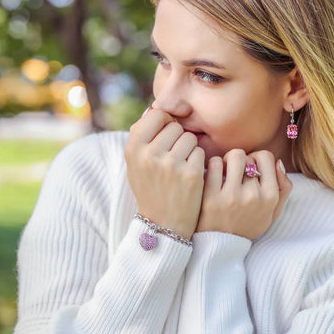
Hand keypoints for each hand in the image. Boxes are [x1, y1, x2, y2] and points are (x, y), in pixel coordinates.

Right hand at [124, 107, 205, 239]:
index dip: (165, 122)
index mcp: (133, 148)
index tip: (167, 135)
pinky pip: (200, 153)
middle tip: (174, 157)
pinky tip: (190, 176)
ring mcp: (171, 164)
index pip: (156, 115)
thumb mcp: (136, 163)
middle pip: (175, 126)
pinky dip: (198, 162)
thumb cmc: (151, 188)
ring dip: (190, 149)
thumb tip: (155, 109)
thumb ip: (143, 136)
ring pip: (190, 138)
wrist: (163, 224)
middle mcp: (150, 154)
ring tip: (181, 166)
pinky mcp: (191, 174)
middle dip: (178, 138)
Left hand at [196, 149, 292, 239]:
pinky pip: (215, 165)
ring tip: (224, 172)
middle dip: (240, 161)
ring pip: (233, 157)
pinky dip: (213, 167)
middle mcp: (253, 196)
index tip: (249, 169)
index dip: (256, 159)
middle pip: (247, 156)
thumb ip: (283, 188)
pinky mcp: (211, 198)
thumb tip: (278, 162)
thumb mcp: (273, 212)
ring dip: (227, 161)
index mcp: (270, 197)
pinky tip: (213, 178)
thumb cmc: (248, 225)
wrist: (221, 247)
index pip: (266, 157)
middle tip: (234, 173)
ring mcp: (231, 197)